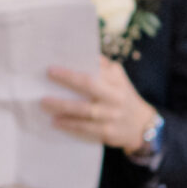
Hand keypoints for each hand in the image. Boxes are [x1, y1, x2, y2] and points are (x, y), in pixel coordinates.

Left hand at [43, 59, 158, 152]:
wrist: (142, 125)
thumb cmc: (122, 96)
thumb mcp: (118, 79)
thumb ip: (102, 67)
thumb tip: (77, 55)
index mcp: (116, 80)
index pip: (94, 71)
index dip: (72, 70)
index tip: (51, 68)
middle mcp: (116, 96)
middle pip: (89, 86)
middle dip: (67, 81)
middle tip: (47, 78)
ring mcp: (112, 115)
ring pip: (85, 110)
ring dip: (62, 106)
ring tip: (44, 103)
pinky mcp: (108, 132)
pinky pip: (86, 128)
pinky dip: (69, 125)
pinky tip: (56, 121)